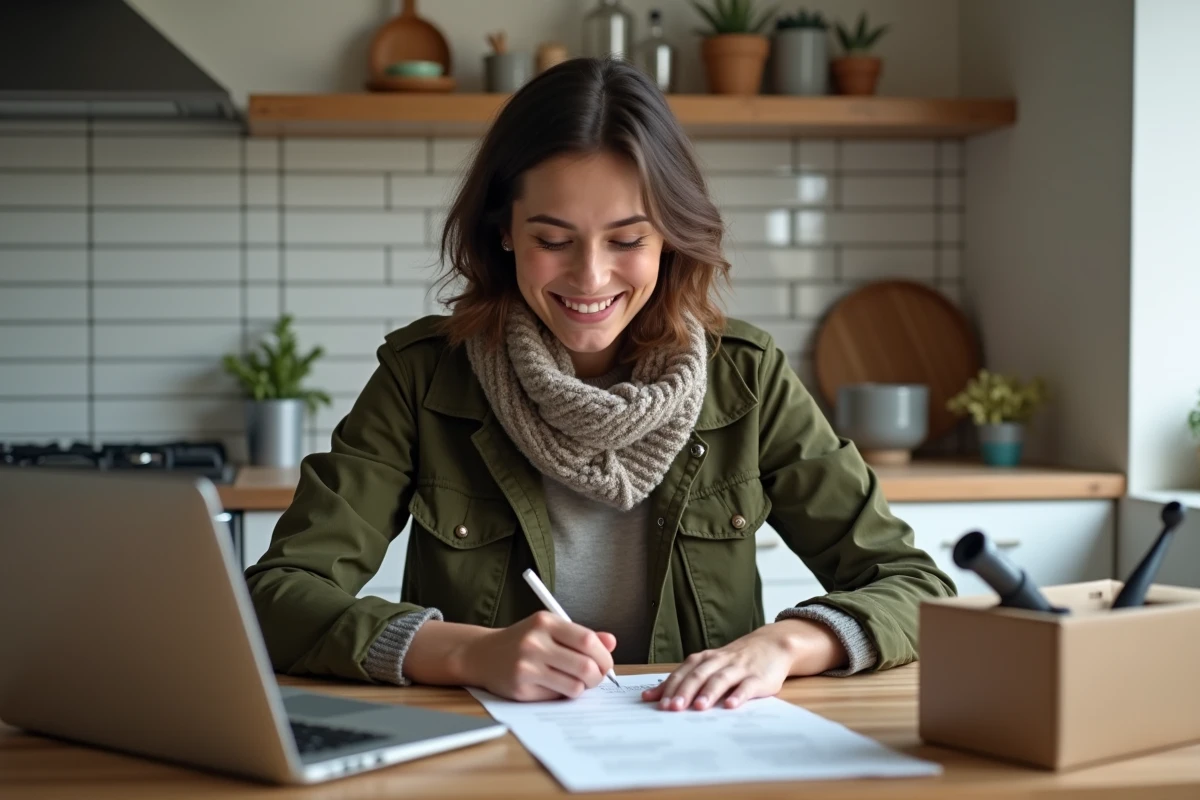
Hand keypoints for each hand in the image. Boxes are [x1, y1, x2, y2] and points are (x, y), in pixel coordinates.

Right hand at [459, 611, 616, 701]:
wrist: (483, 654)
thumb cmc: (523, 641)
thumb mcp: (549, 629)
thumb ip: (580, 635)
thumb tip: (611, 642)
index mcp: (545, 622)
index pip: (587, 640)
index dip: (604, 656)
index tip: (606, 663)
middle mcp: (534, 642)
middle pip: (585, 666)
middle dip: (598, 676)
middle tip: (595, 677)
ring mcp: (526, 666)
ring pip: (574, 686)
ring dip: (582, 688)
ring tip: (575, 681)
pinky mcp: (521, 689)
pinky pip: (556, 697)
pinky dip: (562, 694)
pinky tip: (553, 685)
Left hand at [641, 618, 844, 710]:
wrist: (772, 645)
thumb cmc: (734, 660)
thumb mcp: (709, 666)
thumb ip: (683, 680)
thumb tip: (651, 697)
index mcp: (705, 659)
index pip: (683, 673)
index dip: (670, 687)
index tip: (657, 703)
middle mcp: (720, 661)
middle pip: (699, 675)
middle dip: (685, 691)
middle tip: (673, 708)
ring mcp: (739, 669)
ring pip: (721, 679)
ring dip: (709, 693)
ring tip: (699, 707)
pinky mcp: (758, 678)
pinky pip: (747, 686)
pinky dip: (739, 695)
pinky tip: (731, 705)